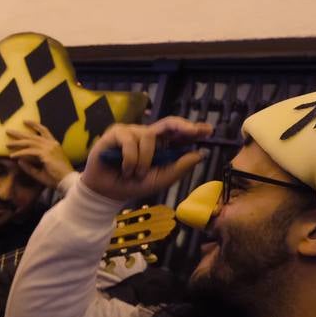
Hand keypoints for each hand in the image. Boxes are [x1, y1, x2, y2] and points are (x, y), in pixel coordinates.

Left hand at [7, 120, 73, 188]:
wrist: (67, 182)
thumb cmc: (57, 178)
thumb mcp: (40, 171)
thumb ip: (30, 166)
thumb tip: (19, 161)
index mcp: (54, 145)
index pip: (44, 131)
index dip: (34, 125)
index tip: (25, 121)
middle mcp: (52, 144)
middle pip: (33, 135)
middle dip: (20, 133)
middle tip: (8, 131)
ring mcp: (49, 148)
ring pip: (29, 142)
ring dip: (17, 142)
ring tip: (7, 144)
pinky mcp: (45, 154)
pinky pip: (29, 151)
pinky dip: (20, 153)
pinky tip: (12, 155)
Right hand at [82, 116, 211, 202]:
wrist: (107, 193)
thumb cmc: (133, 185)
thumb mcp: (161, 180)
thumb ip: (179, 167)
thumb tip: (200, 153)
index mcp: (161, 146)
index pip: (179, 134)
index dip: (193, 129)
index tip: (208, 130)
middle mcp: (148, 136)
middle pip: (168, 123)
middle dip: (182, 125)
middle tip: (193, 131)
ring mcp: (132, 132)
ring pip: (147, 136)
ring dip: (144, 160)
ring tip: (135, 175)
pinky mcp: (116, 133)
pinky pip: (129, 140)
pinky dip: (130, 158)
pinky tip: (126, 170)